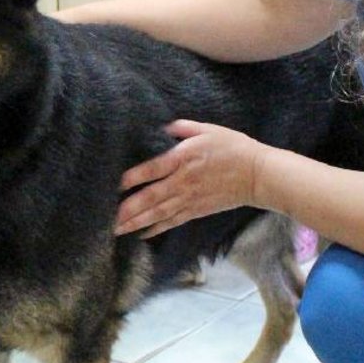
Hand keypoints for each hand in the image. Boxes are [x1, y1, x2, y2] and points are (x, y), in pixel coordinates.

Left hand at [115, 120, 266, 237]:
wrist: (258, 174)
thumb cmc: (233, 147)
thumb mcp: (208, 129)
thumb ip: (182, 128)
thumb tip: (161, 128)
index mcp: (183, 158)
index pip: (151, 169)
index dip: (130, 178)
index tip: (112, 185)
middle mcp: (183, 181)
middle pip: (150, 197)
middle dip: (126, 209)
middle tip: (105, 218)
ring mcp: (189, 199)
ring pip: (157, 213)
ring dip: (135, 222)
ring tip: (116, 230)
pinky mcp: (196, 210)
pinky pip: (172, 222)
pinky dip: (156, 229)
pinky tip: (140, 235)